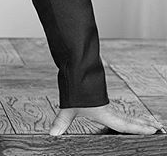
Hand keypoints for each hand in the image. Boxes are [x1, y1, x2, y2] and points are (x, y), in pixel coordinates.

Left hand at [50, 102, 165, 135]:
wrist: (75, 73)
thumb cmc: (74, 92)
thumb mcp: (68, 109)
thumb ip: (62, 122)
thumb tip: (52, 134)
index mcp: (106, 114)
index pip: (125, 124)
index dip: (139, 128)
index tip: (153, 130)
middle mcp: (110, 110)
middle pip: (131, 120)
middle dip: (145, 125)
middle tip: (159, 128)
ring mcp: (109, 107)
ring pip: (129, 116)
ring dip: (140, 121)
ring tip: (154, 124)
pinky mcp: (105, 104)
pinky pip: (122, 113)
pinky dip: (131, 117)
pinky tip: (133, 120)